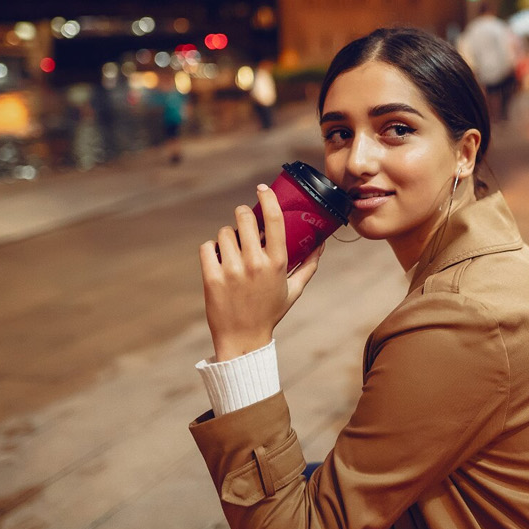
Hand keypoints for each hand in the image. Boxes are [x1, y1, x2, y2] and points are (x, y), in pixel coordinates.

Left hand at [199, 184, 323, 361]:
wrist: (243, 339)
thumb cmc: (270, 312)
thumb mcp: (294, 290)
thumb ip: (310, 265)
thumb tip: (322, 244)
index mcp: (277, 263)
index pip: (273, 219)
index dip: (267, 198)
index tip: (262, 188)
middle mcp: (255, 263)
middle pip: (243, 218)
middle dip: (242, 215)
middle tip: (243, 221)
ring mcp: (232, 270)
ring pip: (224, 232)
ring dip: (227, 236)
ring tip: (232, 249)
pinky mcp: (211, 278)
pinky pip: (207, 247)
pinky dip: (210, 250)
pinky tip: (218, 259)